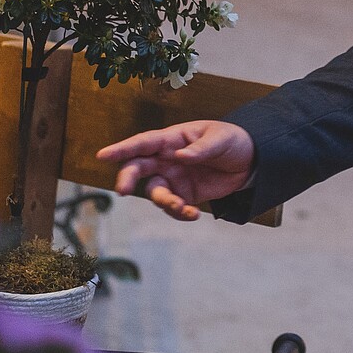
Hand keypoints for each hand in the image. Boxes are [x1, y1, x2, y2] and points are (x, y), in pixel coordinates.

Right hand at [96, 120, 254, 221]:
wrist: (250, 161)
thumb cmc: (231, 141)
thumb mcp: (220, 139)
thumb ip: (200, 148)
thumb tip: (180, 156)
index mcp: (172, 139)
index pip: (143, 143)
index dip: (122, 149)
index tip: (103, 155)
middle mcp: (166, 159)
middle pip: (138, 168)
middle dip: (127, 179)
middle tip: (123, 191)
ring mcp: (173, 178)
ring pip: (155, 192)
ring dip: (164, 202)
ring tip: (183, 208)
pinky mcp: (184, 195)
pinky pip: (173, 207)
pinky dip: (180, 213)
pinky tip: (194, 214)